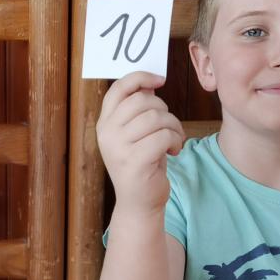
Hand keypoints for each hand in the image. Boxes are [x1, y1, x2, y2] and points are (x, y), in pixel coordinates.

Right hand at [95, 70, 184, 214]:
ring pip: (156, 117)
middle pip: (143, 100)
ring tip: (175, 139)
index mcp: (104, 123)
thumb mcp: (136, 134)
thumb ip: (138, 110)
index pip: (119, 89)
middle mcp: (107, 134)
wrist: (139, 203)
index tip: (160, 80)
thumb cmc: (142, 164)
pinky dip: (175, 140)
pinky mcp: (134, 161)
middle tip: (170, 126)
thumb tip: (149, 83)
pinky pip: (163, 136)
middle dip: (164, 110)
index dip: (141, 77)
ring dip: (173, 126)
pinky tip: (174, 151)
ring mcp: (118, 148)